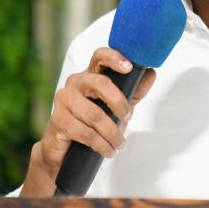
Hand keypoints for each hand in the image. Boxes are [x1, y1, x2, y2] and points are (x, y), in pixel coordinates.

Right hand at [20, 47, 155, 195]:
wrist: (65, 148)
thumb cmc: (93, 121)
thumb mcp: (117, 106)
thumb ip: (133, 91)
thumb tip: (150, 73)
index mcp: (90, 74)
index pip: (100, 57)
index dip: (114, 58)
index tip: (129, 67)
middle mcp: (75, 82)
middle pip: (100, 84)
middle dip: (119, 103)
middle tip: (128, 118)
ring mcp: (64, 100)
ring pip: (95, 114)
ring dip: (112, 133)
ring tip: (119, 143)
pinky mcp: (58, 120)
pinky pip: (85, 132)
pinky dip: (101, 144)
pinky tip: (108, 150)